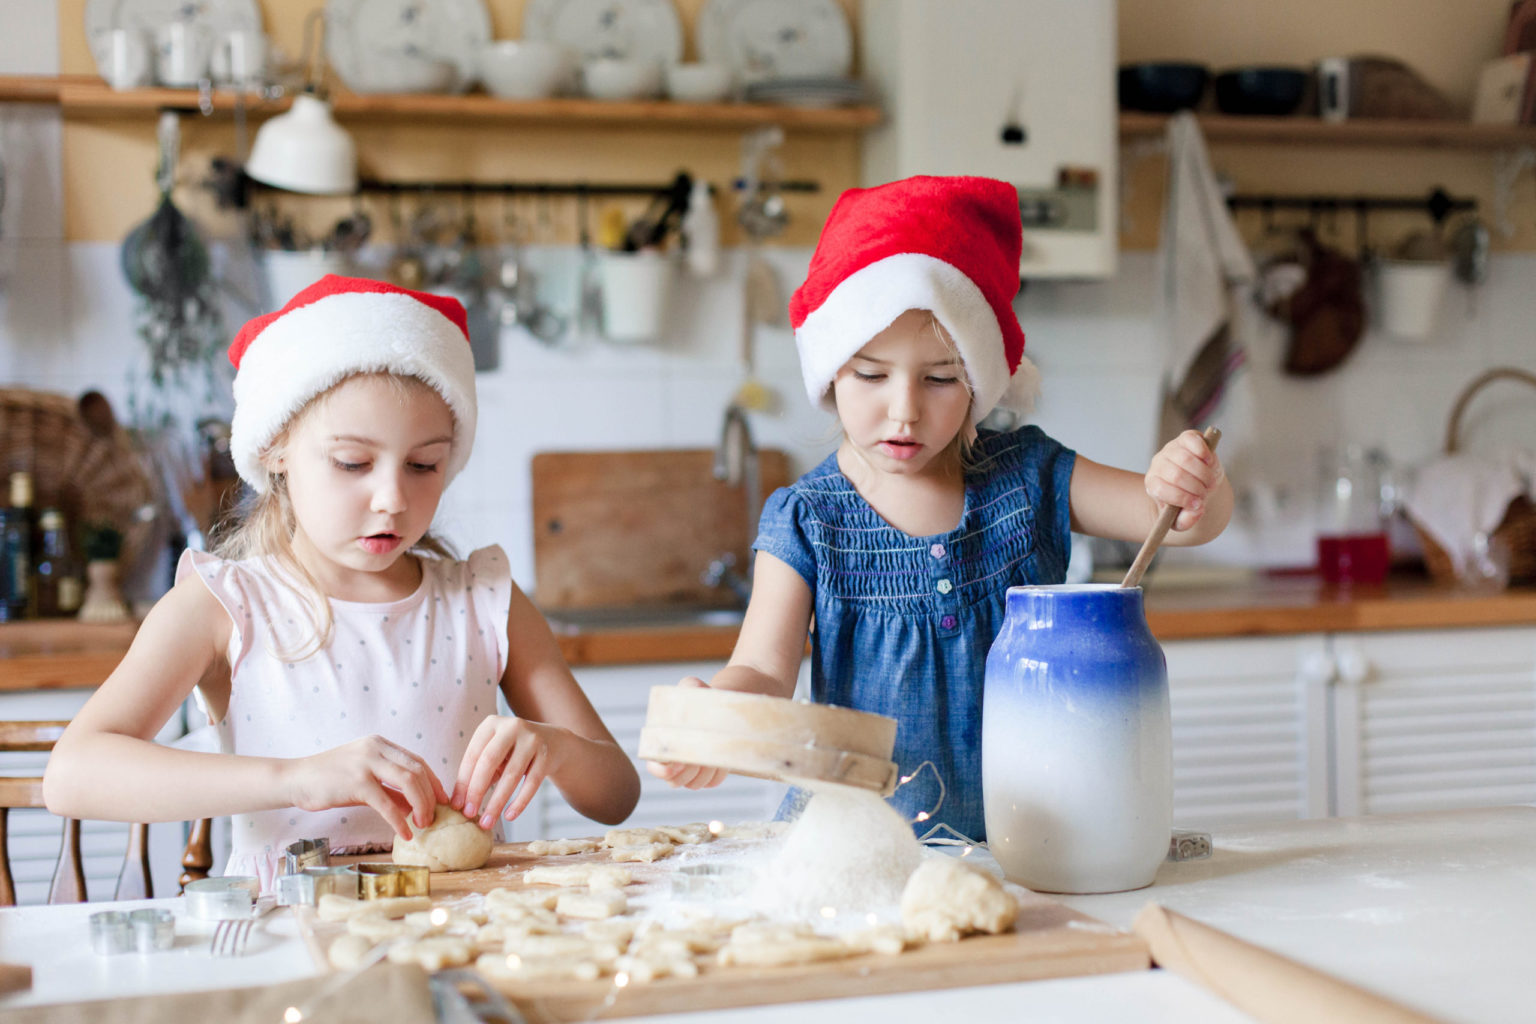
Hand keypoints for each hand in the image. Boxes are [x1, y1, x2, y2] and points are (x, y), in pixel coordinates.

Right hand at [282, 735, 448, 839]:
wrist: (294, 780)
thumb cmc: (329, 780)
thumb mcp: (364, 778)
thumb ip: (390, 789)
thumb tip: (415, 807)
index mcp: (380, 744)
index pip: (417, 760)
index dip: (433, 782)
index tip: (443, 800)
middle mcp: (375, 748)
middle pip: (417, 770)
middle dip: (431, 796)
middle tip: (435, 817)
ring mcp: (366, 763)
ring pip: (409, 782)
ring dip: (421, 805)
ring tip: (424, 824)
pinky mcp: (356, 782)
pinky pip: (387, 803)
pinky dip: (399, 820)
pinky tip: (405, 833)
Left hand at [451, 716, 565, 829]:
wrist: (554, 742)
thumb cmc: (514, 752)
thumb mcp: (495, 754)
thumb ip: (477, 772)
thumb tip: (459, 803)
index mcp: (491, 724)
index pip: (473, 755)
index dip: (463, 782)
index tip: (456, 805)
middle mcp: (512, 727)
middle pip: (489, 762)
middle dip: (476, 790)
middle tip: (469, 814)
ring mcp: (532, 739)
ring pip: (511, 775)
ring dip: (497, 802)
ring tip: (487, 822)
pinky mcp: (547, 754)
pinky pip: (531, 783)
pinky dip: (519, 802)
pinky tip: (509, 816)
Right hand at [644, 676, 729, 789]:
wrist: (720, 708)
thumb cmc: (701, 698)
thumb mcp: (693, 688)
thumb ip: (689, 687)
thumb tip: (693, 687)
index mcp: (662, 744)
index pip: (655, 768)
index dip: (664, 770)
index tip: (679, 760)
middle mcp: (673, 763)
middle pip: (676, 781)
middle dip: (690, 771)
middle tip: (703, 754)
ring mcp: (690, 772)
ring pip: (694, 784)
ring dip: (706, 771)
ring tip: (715, 750)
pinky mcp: (708, 775)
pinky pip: (712, 782)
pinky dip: (718, 772)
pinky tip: (723, 755)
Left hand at [1146, 429, 1225, 531]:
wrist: (1199, 482)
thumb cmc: (1189, 499)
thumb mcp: (1184, 517)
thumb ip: (1186, 521)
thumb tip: (1196, 511)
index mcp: (1153, 484)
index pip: (1160, 489)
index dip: (1182, 498)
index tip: (1198, 505)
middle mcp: (1158, 464)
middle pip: (1175, 475)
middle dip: (1196, 487)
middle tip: (1206, 493)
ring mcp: (1171, 449)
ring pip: (1186, 459)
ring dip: (1203, 474)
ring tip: (1210, 483)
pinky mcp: (1185, 438)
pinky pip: (1192, 440)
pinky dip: (1203, 451)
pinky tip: (1209, 462)